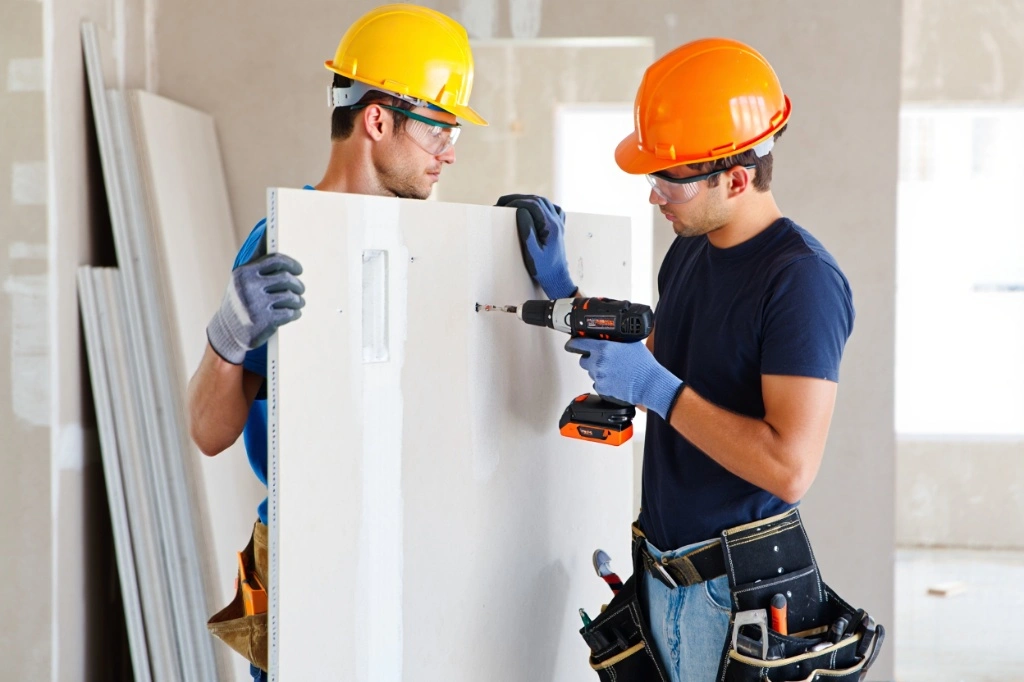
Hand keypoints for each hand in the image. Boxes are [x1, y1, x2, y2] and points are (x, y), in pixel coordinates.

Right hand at [206, 252, 305, 363]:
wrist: (227, 332)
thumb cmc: (240, 303)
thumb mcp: (242, 283)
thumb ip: (258, 268)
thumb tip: (276, 249)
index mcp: (244, 273)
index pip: (275, 260)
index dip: (291, 264)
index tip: (299, 270)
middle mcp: (249, 287)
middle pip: (285, 279)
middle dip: (297, 284)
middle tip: (301, 289)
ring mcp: (256, 304)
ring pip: (290, 297)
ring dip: (298, 300)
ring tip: (299, 302)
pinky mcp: (264, 321)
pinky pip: (290, 313)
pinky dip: (295, 313)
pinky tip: (295, 313)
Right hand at [496, 194, 576, 299]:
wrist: (557, 277)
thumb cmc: (544, 268)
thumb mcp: (532, 253)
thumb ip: (527, 231)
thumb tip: (520, 211)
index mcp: (551, 226)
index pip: (533, 205)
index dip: (516, 202)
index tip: (501, 206)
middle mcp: (557, 221)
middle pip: (538, 200)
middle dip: (518, 198)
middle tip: (501, 202)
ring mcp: (559, 223)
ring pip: (544, 202)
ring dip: (527, 199)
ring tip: (511, 203)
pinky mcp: (558, 226)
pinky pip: (552, 208)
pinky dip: (540, 205)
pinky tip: (532, 208)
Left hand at [566, 338, 682, 419]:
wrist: (649, 384)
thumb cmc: (643, 365)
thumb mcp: (631, 343)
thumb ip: (616, 340)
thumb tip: (610, 338)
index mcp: (604, 348)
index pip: (579, 344)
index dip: (574, 343)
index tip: (571, 344)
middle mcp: (598, 363)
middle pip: (583, 360)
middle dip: (590, 359)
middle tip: (602, 359)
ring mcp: (599, 377)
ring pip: (591, 372)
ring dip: (597, 370)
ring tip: (613, 370)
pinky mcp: (602, 389)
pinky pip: (597, 383)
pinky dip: (603, 381)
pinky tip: (615, 379)